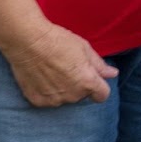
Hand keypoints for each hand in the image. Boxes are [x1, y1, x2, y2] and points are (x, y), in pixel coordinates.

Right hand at [4, 22, 118, 107]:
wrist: (27, 41)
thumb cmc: (57, 41)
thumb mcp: (84, 48)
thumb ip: (99, 65)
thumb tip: (112, 74)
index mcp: (87, 82)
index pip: (102, 95)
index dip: (99, 87)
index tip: (92, 79)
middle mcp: (73, 95)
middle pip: (82, 95)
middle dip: (78, 84)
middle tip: (67, 67)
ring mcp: (54, 100)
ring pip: (64, 98)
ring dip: (62, 89)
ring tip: (52, 70)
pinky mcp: (37, 101)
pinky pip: (47, 100)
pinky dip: (46, 91)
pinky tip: (41, 77)